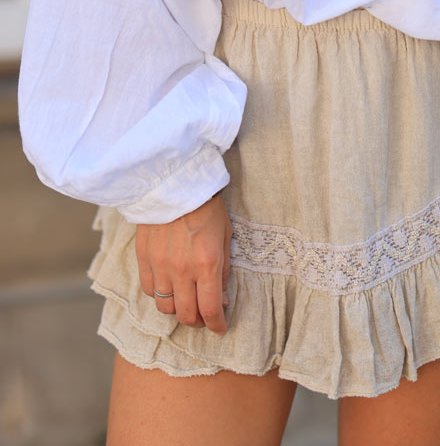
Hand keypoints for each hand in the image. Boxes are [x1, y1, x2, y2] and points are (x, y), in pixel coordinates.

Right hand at [135, 191, 231, 334]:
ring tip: (186, 302)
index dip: (216, 325)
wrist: (175, 183)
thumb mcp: (224, 237)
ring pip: (165, 307)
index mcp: (207, 264)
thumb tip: (219, 301)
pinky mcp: (144, 258)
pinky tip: (169, 286)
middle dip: (198, 321)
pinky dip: (160, 295)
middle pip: (186, 315)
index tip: (220, 328)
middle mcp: (181, 270)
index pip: (210, 310)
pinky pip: (150, 290)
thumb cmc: (207, 207)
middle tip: (205, 317)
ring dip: (178, 310)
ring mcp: (160, 266)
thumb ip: (222, 272)